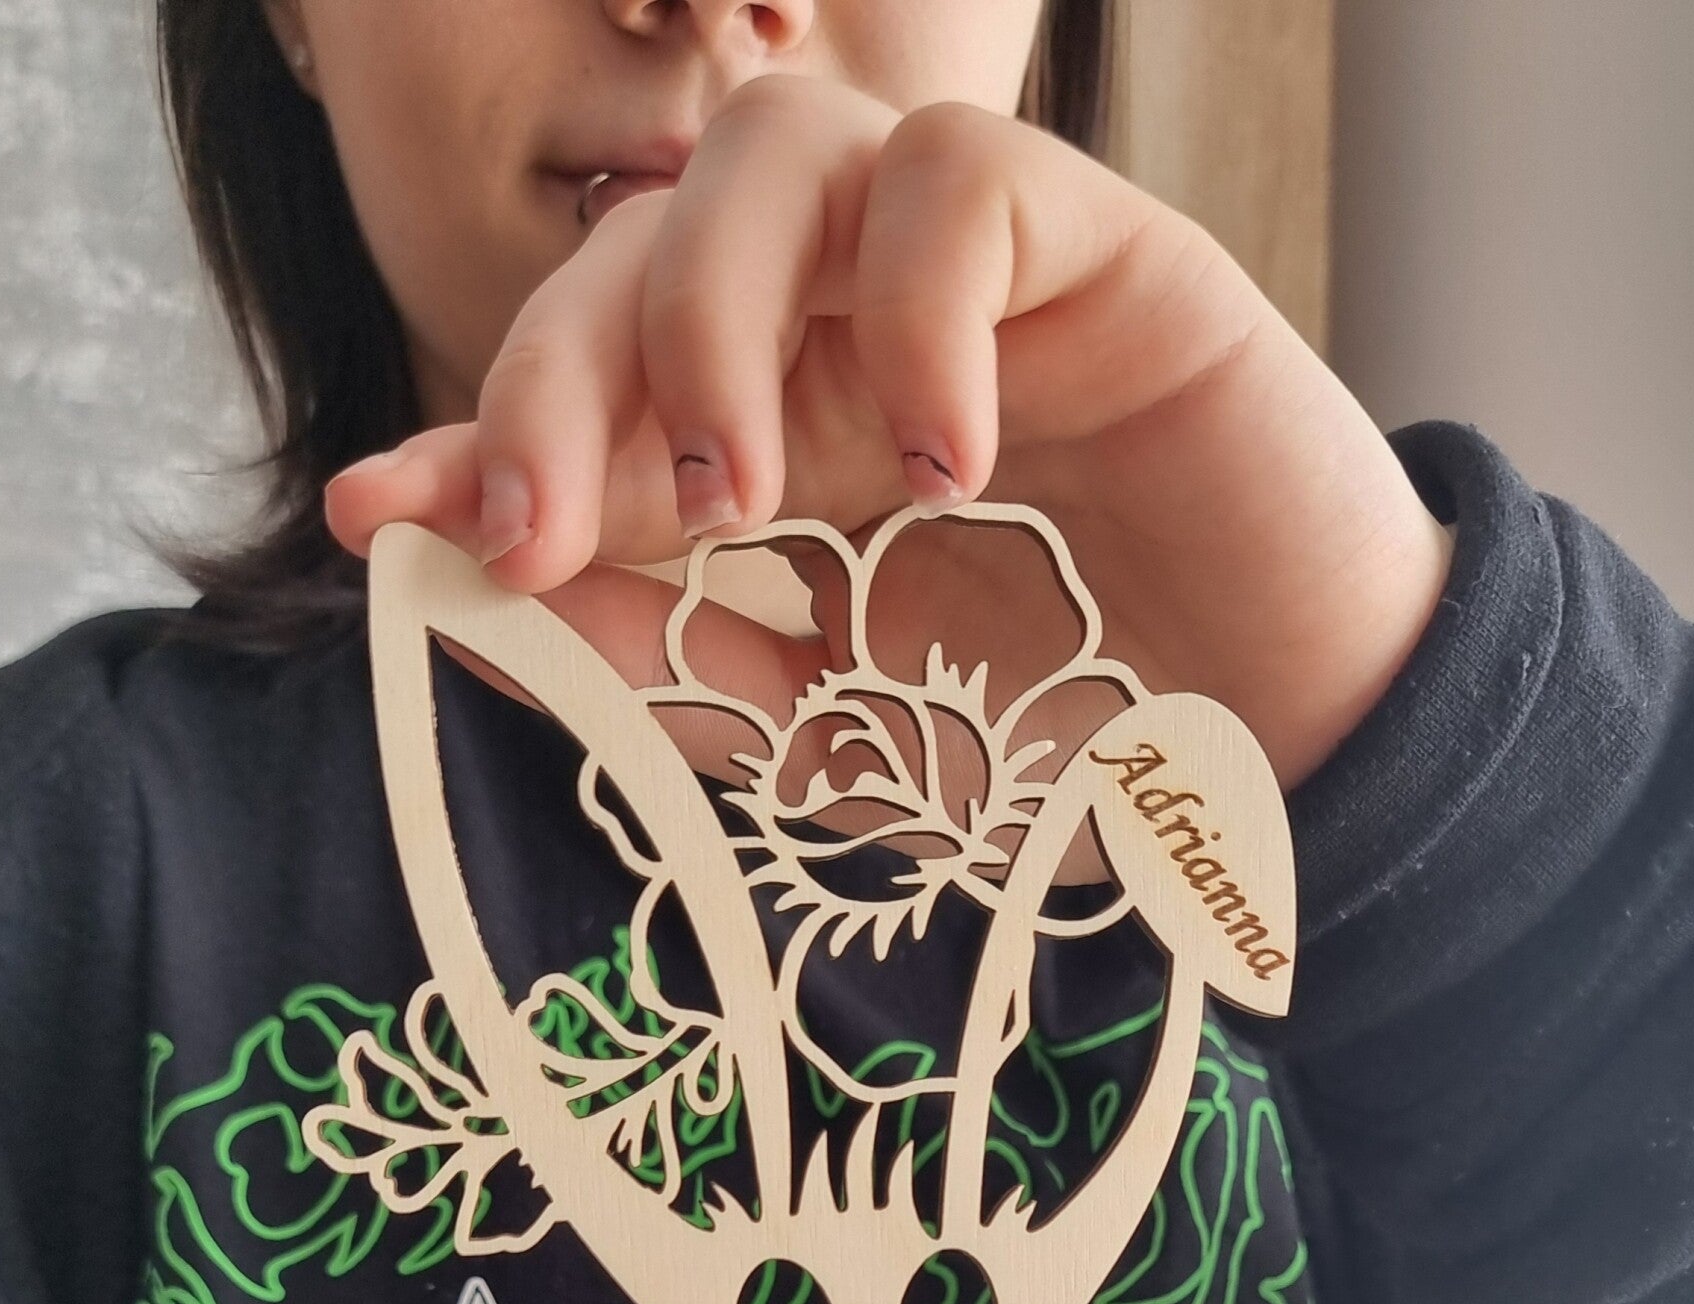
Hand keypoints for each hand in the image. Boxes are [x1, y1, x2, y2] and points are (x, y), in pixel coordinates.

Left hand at [326, 76, 1449, 785]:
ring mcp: (972, 281)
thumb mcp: (828, 746)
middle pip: (646, 236)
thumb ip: (662, 670)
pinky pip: (963, 180)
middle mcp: (853, 335)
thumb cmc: (1085, 753)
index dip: (480, 434)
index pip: (594, 379)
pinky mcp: (1107, 248)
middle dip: (556, 378)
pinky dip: (914, 310)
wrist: (1305, 768)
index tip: (388, 521)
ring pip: (778, 146)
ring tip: (741, 498)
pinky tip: (944, 466)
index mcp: (786, 440)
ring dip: (704, 313)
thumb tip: (465, 594)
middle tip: (544, 537)